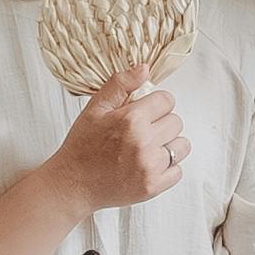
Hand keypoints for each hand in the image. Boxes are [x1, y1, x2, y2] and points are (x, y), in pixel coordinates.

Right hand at [42, 78, 187, 221]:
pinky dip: (167, 168)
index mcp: (130, 119)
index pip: (167, 100)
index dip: (156, 104)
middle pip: (176, 122)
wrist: (73, 184)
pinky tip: (148, 165)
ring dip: (169, 145)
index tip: (145, 112)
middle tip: (143, 131)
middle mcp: (144, 142)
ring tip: (148, 148)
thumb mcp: (94, 109)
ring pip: (182, 145)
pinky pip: (178, 171)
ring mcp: (150, 166)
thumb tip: (144, 68)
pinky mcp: (153, 186)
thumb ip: (120, 84)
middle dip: (162, 123)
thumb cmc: (82, 146)